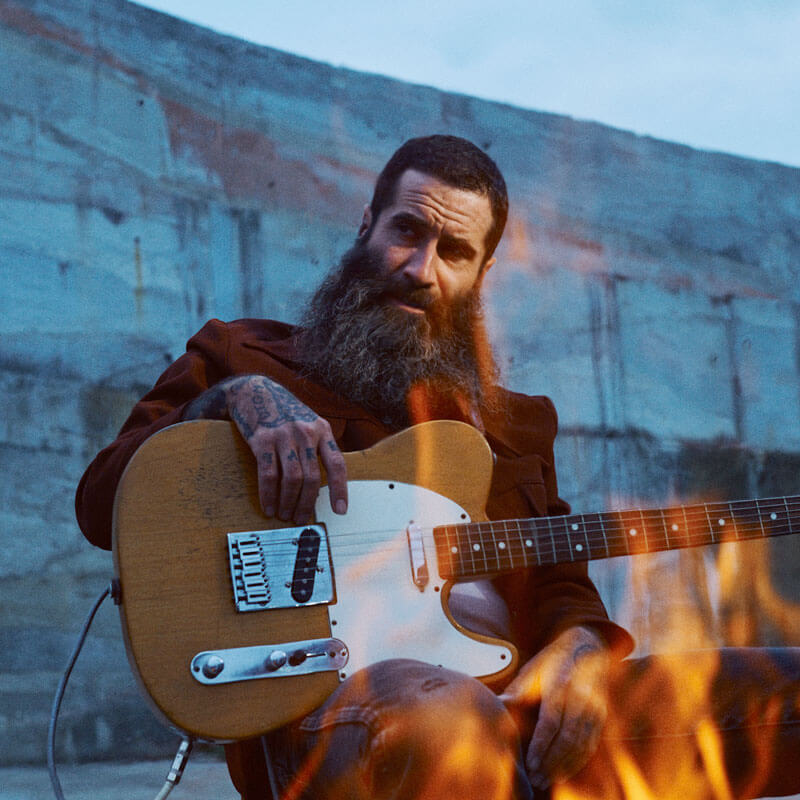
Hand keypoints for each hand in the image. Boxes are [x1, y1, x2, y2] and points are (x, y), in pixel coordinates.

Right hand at [183, 375, 346, 522]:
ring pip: (292, 479)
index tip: (340, 510)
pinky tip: (268, 505)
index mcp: (322, 430)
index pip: (337, 464)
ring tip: (284, 514)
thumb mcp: (308, 423)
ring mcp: (284, 436)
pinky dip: (269, 494)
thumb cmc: (283, 412)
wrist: (254, 391)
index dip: (340, 490)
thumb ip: (316, 448)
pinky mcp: (262, 440)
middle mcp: (306, 432)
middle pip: (312, 477)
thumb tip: (318, 485)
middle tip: (300, 518)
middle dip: (307, 503)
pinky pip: (268, 474)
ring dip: (289, 502)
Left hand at [499, 626, 609, 788]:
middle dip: (552, 761)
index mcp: (560, 684)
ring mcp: (594, 706)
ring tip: (546, 779)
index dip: (542, 745)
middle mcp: (580, 696)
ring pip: (582, 744)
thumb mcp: (534, 668)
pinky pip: (592, 744)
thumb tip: (498, 704)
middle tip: (536, 778)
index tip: (530, 763)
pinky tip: (565, 772)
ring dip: (565, 766)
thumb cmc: (554, 661)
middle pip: (568, 737)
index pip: (551, 721)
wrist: (586, 646)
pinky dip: (579, 761)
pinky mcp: (601, 715)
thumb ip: (518, 689)